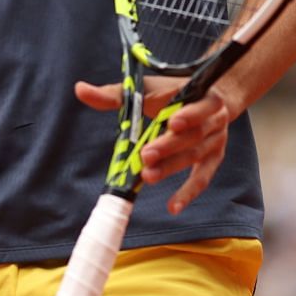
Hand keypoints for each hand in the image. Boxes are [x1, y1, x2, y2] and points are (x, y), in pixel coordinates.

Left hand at [73, 76, 242, 214]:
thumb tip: (79, 89)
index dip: (188, 114)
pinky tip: (172, 206)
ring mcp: (216, 140)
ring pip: (194, 156)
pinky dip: (188, 193)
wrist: (211, 96)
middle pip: (193, 135)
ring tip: (148, 176)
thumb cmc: (171, 92)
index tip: (171, 122)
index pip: (199, 105)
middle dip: (169, 145)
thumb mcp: (146, 89)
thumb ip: (114, 93)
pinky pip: (202, 178)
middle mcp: (215, 118)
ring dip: (171, 167)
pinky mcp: (214, 159)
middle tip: (146, 155)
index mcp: (201, 95)